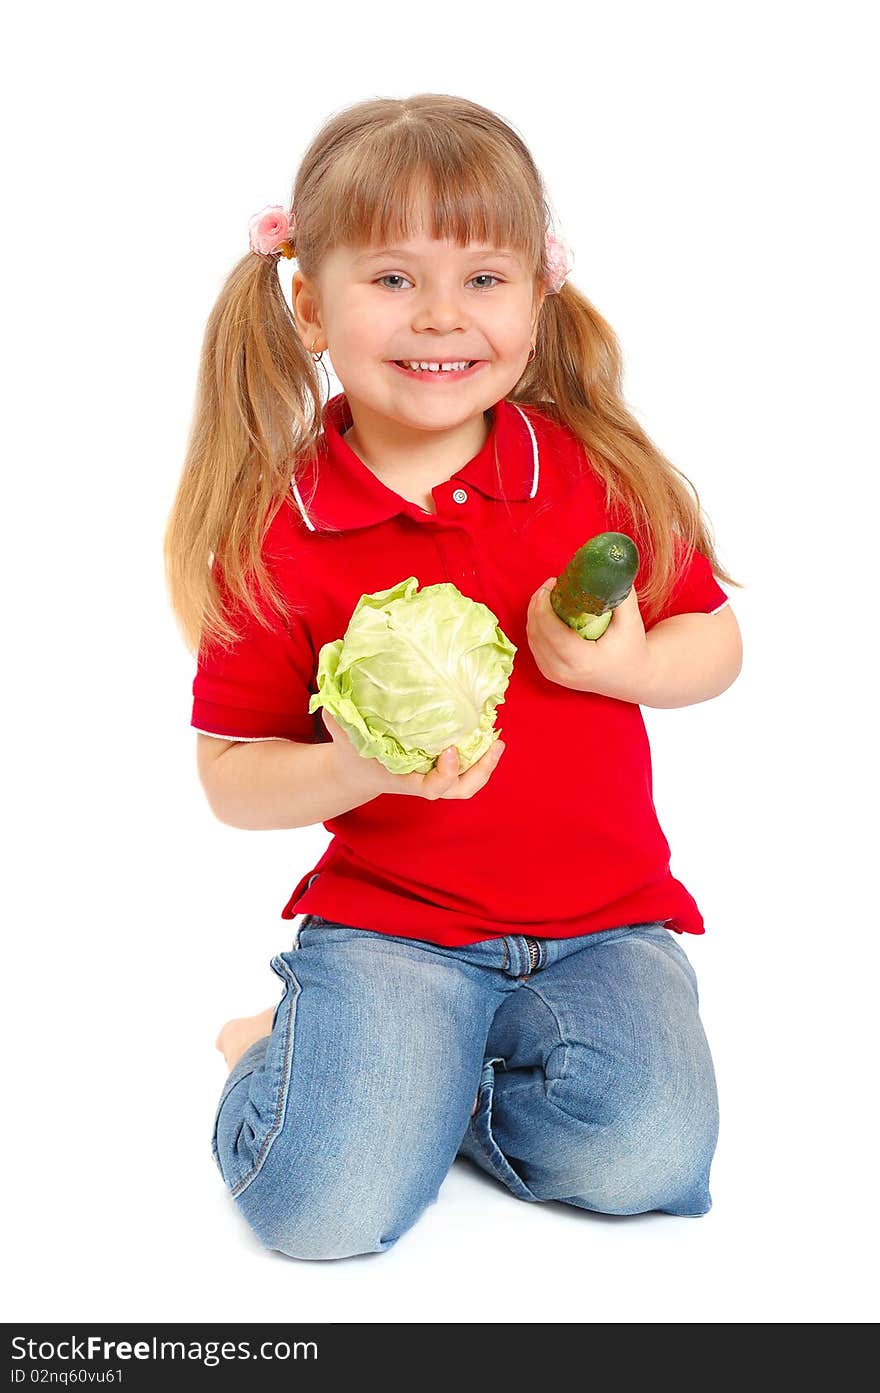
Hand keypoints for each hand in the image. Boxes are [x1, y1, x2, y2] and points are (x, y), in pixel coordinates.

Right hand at [321, 710, 505, 799]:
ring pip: (468, 782)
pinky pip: (466, 767)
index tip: (451, 751)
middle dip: (480, 771)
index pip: (432, 788)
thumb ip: (336, 714)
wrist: (355, 771)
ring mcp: (433, 775)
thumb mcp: (340, 732)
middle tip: (494, 744)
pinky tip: (486, 730)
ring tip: (498, 739)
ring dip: (486, 763)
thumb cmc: (351, 750)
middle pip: (460, 790)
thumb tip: (331, 688)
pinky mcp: (439, 766)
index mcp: (403, 779)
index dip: (446, 774)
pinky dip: (479, 754)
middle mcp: (422, 780)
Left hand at [526, 577, 653, 702]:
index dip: (544, 605)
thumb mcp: (631, 621)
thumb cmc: (633, 648)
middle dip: (537, 604)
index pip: (551, 632)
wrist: (632, 678)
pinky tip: (545, 611)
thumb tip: (609, 566)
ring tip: (548, 594)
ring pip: (532, 639)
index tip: (552, 584)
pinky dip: (536, 626)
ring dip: (534, 613)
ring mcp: (555, 675)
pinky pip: (534, 646)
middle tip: (550, 585)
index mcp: (583, 661)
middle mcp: (565, 672)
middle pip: (537, 633)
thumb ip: (621, 594)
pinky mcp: (550, 674)